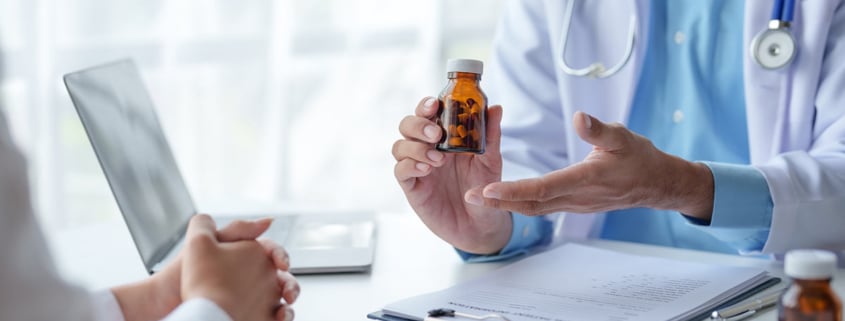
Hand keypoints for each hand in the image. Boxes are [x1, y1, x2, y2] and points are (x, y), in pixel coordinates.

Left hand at [113, 216, 298, 320]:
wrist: (163, 305)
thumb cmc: (178, 276)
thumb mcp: (206, 244)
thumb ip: (236, 228)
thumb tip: (268, 220)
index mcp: (239, 257)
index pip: (270, 252)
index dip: (279, 255)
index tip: (281, 263)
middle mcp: (246, 278)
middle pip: (280, 277)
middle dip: (290, 283)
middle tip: (288, 292)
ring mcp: (248, 299)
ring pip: (279, 298)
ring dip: (288, 301)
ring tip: (284, 310)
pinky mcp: (246, 317)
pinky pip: (270, 317)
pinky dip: (279, 318)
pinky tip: (277, 319)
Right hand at [393, 96, 510, 254]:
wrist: (480, 225)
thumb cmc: (484, 188)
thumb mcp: (491, 160)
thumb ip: (490, 135)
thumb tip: (495, 108)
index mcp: (445, 136)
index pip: (428, 113)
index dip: (427, 105)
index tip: (435, 104)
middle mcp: (427, 148)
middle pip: (407, 125)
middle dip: (418, 125)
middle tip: (436, 135)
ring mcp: (418, 167)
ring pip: (400, 146)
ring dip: (416, 148)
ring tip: (438, 159)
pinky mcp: (413, 187)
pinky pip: (401, 171)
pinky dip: (410, 166)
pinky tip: (427, 169)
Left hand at [466, 111, 713, 218]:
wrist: (656, 184)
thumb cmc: (640, 158)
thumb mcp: (623, 137)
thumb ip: (599, 130)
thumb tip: (578, 117)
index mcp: (585, 179)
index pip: (543, 188)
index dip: (514, 191)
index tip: (488, 190)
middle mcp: (576, 197)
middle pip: (531, 204)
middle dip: (499, 202)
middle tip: (469, 197)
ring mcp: (574, 204)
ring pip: (534, 208)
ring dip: (506, 205)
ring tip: (478, 198)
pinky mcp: (573, 204)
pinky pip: (542, 207)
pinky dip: (520, 203)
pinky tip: (503, 198)